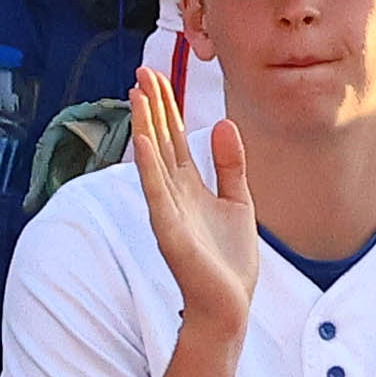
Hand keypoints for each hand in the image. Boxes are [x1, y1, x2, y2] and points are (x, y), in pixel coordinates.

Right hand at [126, 70, 261, 343]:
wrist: (228, 306)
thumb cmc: (228, 260)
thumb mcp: (238, 201)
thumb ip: (230, 164)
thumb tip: (223, 123)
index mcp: (188, 187)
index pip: (173, 138)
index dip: (165, 106)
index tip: (155, 74)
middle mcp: (173, 195)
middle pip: (160, 141)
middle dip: (151, 107)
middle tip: (141, 70)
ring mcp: (168, 212)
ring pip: (153, 162)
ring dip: (144, 127)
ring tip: (137, 95)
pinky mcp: (170, 233)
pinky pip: (157, 196)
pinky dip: (149, 169)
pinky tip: (143, 143)